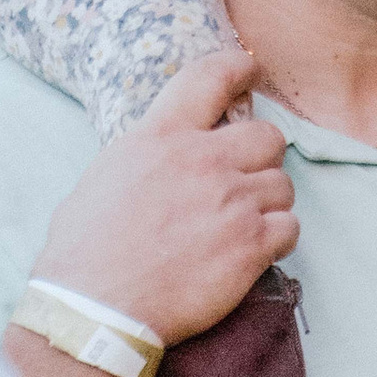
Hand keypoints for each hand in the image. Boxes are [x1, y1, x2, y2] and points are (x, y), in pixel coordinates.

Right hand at [30, 48, 298, 341]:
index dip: (238, 68)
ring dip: (268, 202)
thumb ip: (147, 152)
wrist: (97, 308)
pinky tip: (253, 251)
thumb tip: (164, 151)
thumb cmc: (86, 248)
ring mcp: (231, 202)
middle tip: (244, 178)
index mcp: (161, 135)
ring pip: (283, 185)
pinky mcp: (250, 246)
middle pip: (268, 136)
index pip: (211, 77)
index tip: (250, 70)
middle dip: (261, 156)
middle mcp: (203, 160)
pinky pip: (290, 228)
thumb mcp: (107, 174)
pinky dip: (277, 239)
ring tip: (242, 224)